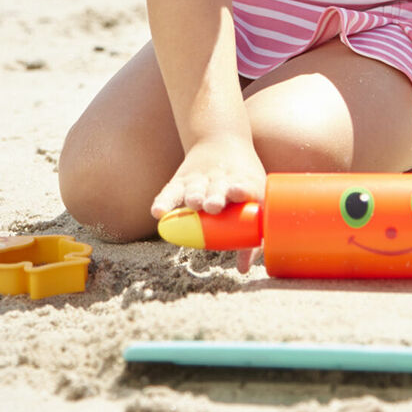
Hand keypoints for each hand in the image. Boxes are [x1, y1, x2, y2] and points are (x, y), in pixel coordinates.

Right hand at [150, 137, 266, 272]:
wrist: (221, 140)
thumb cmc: (242, 184)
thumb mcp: (254, 202)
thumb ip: (250, 239)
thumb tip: (242, 271)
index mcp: (243, 183)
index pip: (244, 186)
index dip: (241, 190)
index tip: (238, 192)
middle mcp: (220, 180)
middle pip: (218, 189)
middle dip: (215, 197)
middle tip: (213, 205)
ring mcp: (200, 179)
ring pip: (196, 188)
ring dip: (194, 196)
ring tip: (193, 203)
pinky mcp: (181, 180)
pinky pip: (171, 191)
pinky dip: (164, 201)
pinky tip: (158, 212)